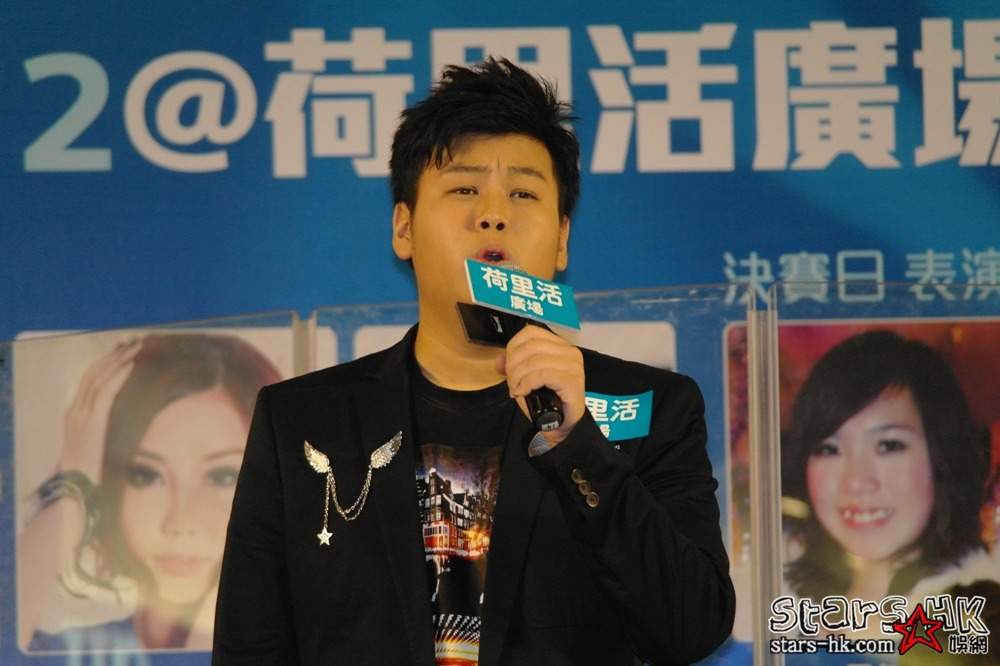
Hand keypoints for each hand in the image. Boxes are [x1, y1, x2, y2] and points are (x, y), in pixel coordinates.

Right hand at [61, 339, 141, 482]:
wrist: (76, 493)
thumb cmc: (90, 475)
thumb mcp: (94, 447)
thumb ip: (103, 432)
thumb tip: (122, 424)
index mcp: (73, 415)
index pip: (89, 380)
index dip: (107, 363)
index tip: (124, 350)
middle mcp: (74, 412)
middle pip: (93, 373)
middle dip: (114, 355)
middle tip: (134, 341)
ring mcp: (79, 417)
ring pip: (99, 378)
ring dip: (120, 360)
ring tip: (137, 346)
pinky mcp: (90, 424)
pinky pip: (105, 393)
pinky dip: (118, 376)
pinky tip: (131, 365)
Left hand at [496, 325, 584, 445]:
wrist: (562, 425)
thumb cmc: (547, 401)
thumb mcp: (526, 379)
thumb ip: (513, 366)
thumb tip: (499, 360)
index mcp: (560, 346)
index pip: (531, 333)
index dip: (513, 347)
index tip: (508, 366)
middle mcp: (570, 352)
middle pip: (531, 346)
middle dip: (514, 364)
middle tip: (511, 381)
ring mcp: (573, 367)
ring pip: (535, 361)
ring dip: (518, 376)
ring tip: (516, 389)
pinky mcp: (572, 381)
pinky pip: (543, 375)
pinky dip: (527, 383)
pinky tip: (523, 392)